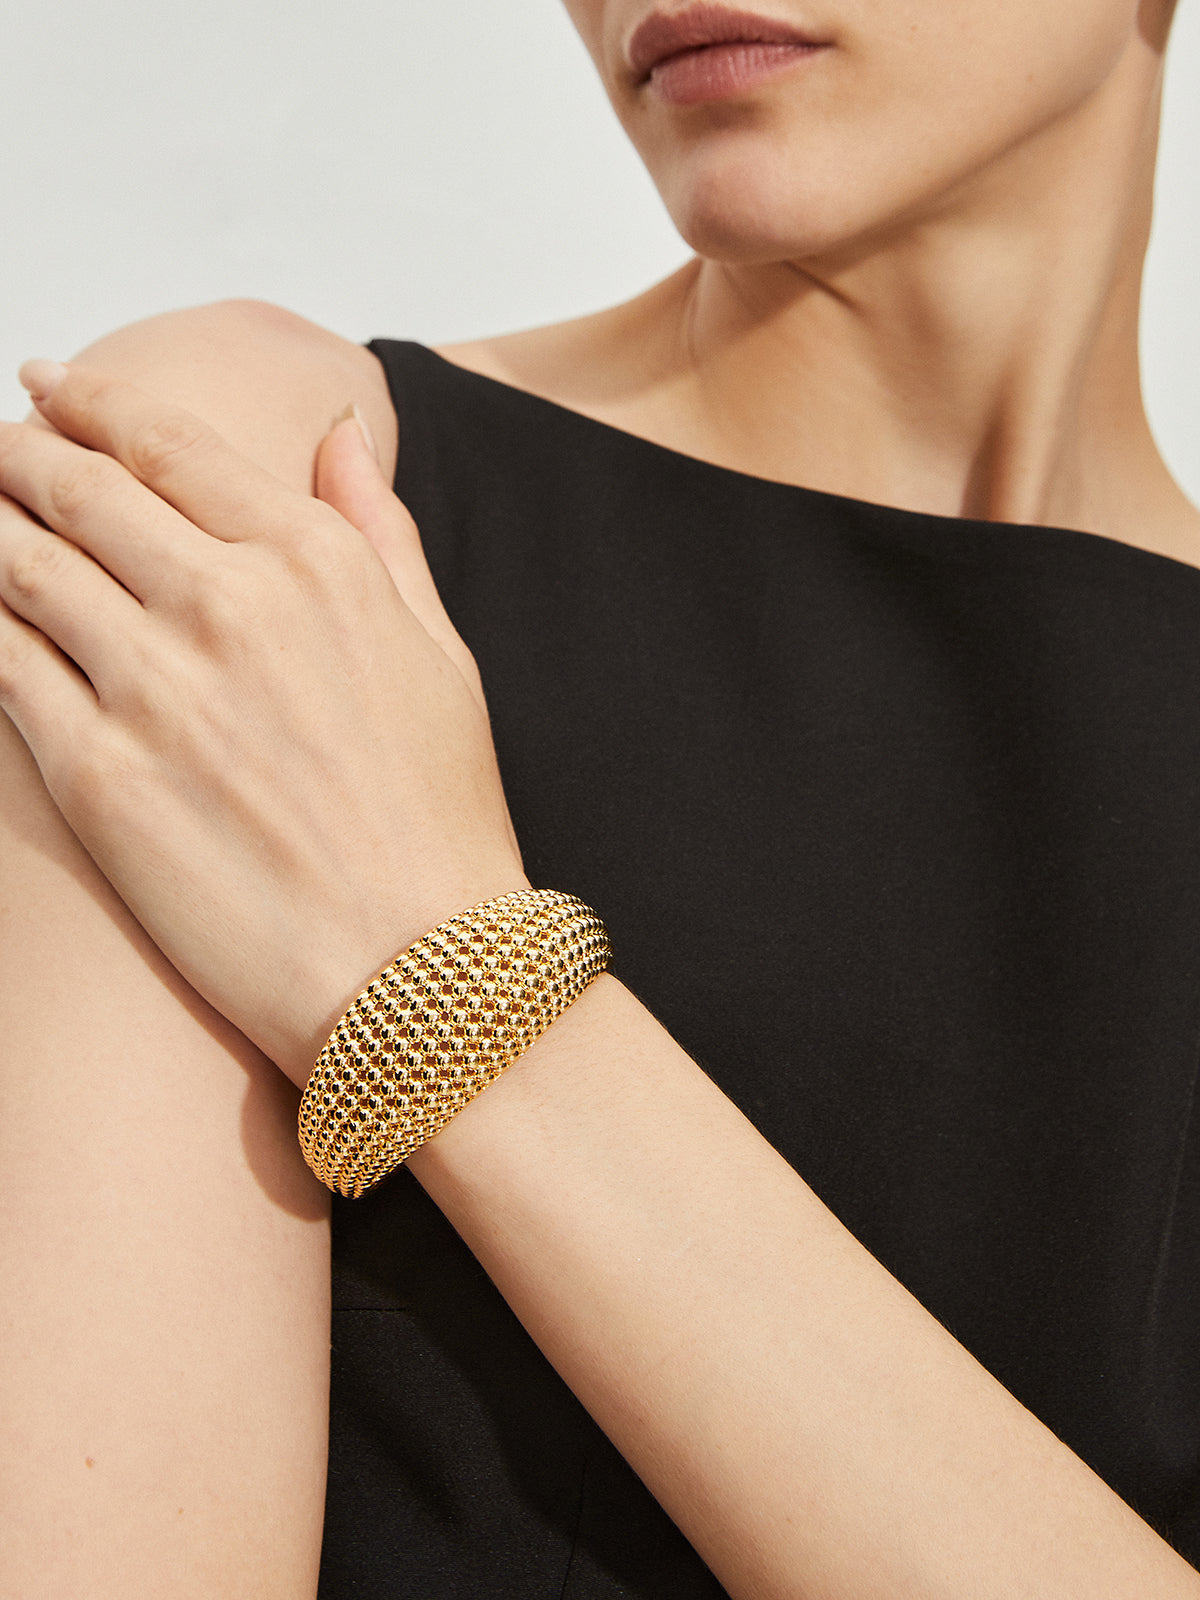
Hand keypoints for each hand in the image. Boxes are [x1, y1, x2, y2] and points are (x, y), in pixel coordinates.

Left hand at [0, 362, 529, 1084]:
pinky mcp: (97, 775)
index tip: (49, 385)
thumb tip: (342, 428)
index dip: (90, 399)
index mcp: (315, 562)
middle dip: (16, 453)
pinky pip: (3, 665)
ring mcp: (155, 688)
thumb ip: (379, 526)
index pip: (167, 443)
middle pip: (77, 489)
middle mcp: (228, 604)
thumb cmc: (440, 818)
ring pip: (21, 565)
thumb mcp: (439, 650)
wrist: (418, 968)